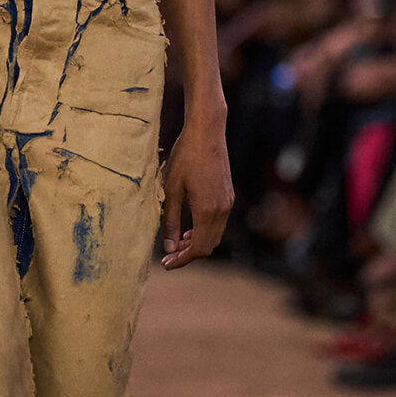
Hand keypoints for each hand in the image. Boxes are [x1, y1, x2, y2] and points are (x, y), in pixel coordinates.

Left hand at [161, 117, 233, 268]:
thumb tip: (170, 247)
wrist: (207, 132)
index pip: (198, 249)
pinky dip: (205, 231)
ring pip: (215, 235)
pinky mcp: (228, 195)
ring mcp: (228, 202)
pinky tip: (190, 227)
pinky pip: (218, 223)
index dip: (182, 260)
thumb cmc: (185, 157)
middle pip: (209, 246)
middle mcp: (222, 209)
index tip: (167, 264)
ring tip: (178, 242)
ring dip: (198, 243)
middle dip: (189, 255)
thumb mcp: (171, 190)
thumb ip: (171, 221)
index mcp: (207, 210)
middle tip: (169, 257)